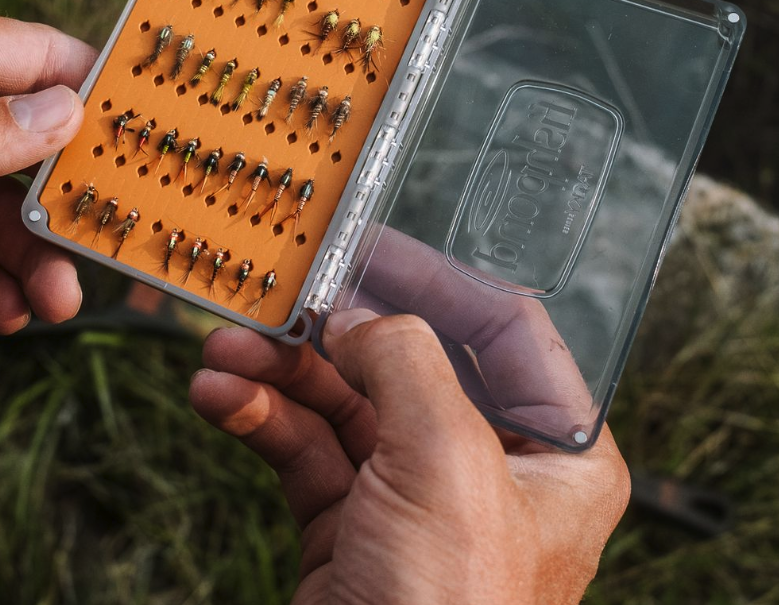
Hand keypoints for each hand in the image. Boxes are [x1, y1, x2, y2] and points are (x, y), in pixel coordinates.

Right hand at [190, 311, 629, 604]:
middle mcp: (491, 472)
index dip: (438, 280)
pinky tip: (219, 397)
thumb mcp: (448, 465)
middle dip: (334, 331)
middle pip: (410, 363)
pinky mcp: (353, 534)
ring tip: (223, 350)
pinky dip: (262, 420)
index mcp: (558, 454)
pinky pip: (305, 454)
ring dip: (281, 372)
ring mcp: (417, 503)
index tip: (372, 244)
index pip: (506, 332)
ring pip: (345, 405)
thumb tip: (366, 317)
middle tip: (279, 296)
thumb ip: (410, 362)